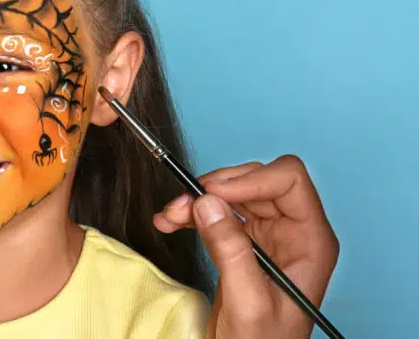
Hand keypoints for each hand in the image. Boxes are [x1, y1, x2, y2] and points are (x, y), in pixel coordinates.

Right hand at [153, 155, 339, 338]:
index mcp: (310, 240)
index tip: (212, 193)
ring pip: (232, 192)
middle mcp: (291, 231)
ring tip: (170, 217)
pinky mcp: (243, 242)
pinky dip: (192, 211)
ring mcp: (267, 235)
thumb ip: (230, 251)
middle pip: (256, 180)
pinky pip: (217, 211)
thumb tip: (208, 204)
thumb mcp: (247, 302)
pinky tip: (171, 222)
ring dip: (197, 199)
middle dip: (215, 188)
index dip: (250, 179)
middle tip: (182, 206)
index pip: (288, 181)